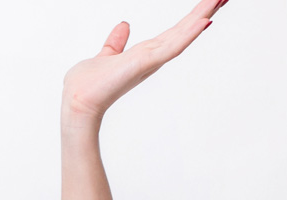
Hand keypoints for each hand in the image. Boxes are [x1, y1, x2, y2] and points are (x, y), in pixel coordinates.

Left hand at [62, 0, 220, 129]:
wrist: (77, 104)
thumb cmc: (88, 86)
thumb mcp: (106, 55)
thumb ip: (116, 43)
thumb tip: (124, 25)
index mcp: (145, 54)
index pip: (174, 31)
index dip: (192, 17)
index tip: (209, 2)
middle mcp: (152, 57)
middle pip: (184, 30)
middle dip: (204, 11)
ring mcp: (151, 60)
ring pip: (182, 34)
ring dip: (202, 16)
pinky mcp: (145, 63)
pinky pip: (172, 46)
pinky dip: (188, 33)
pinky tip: (204, 20)